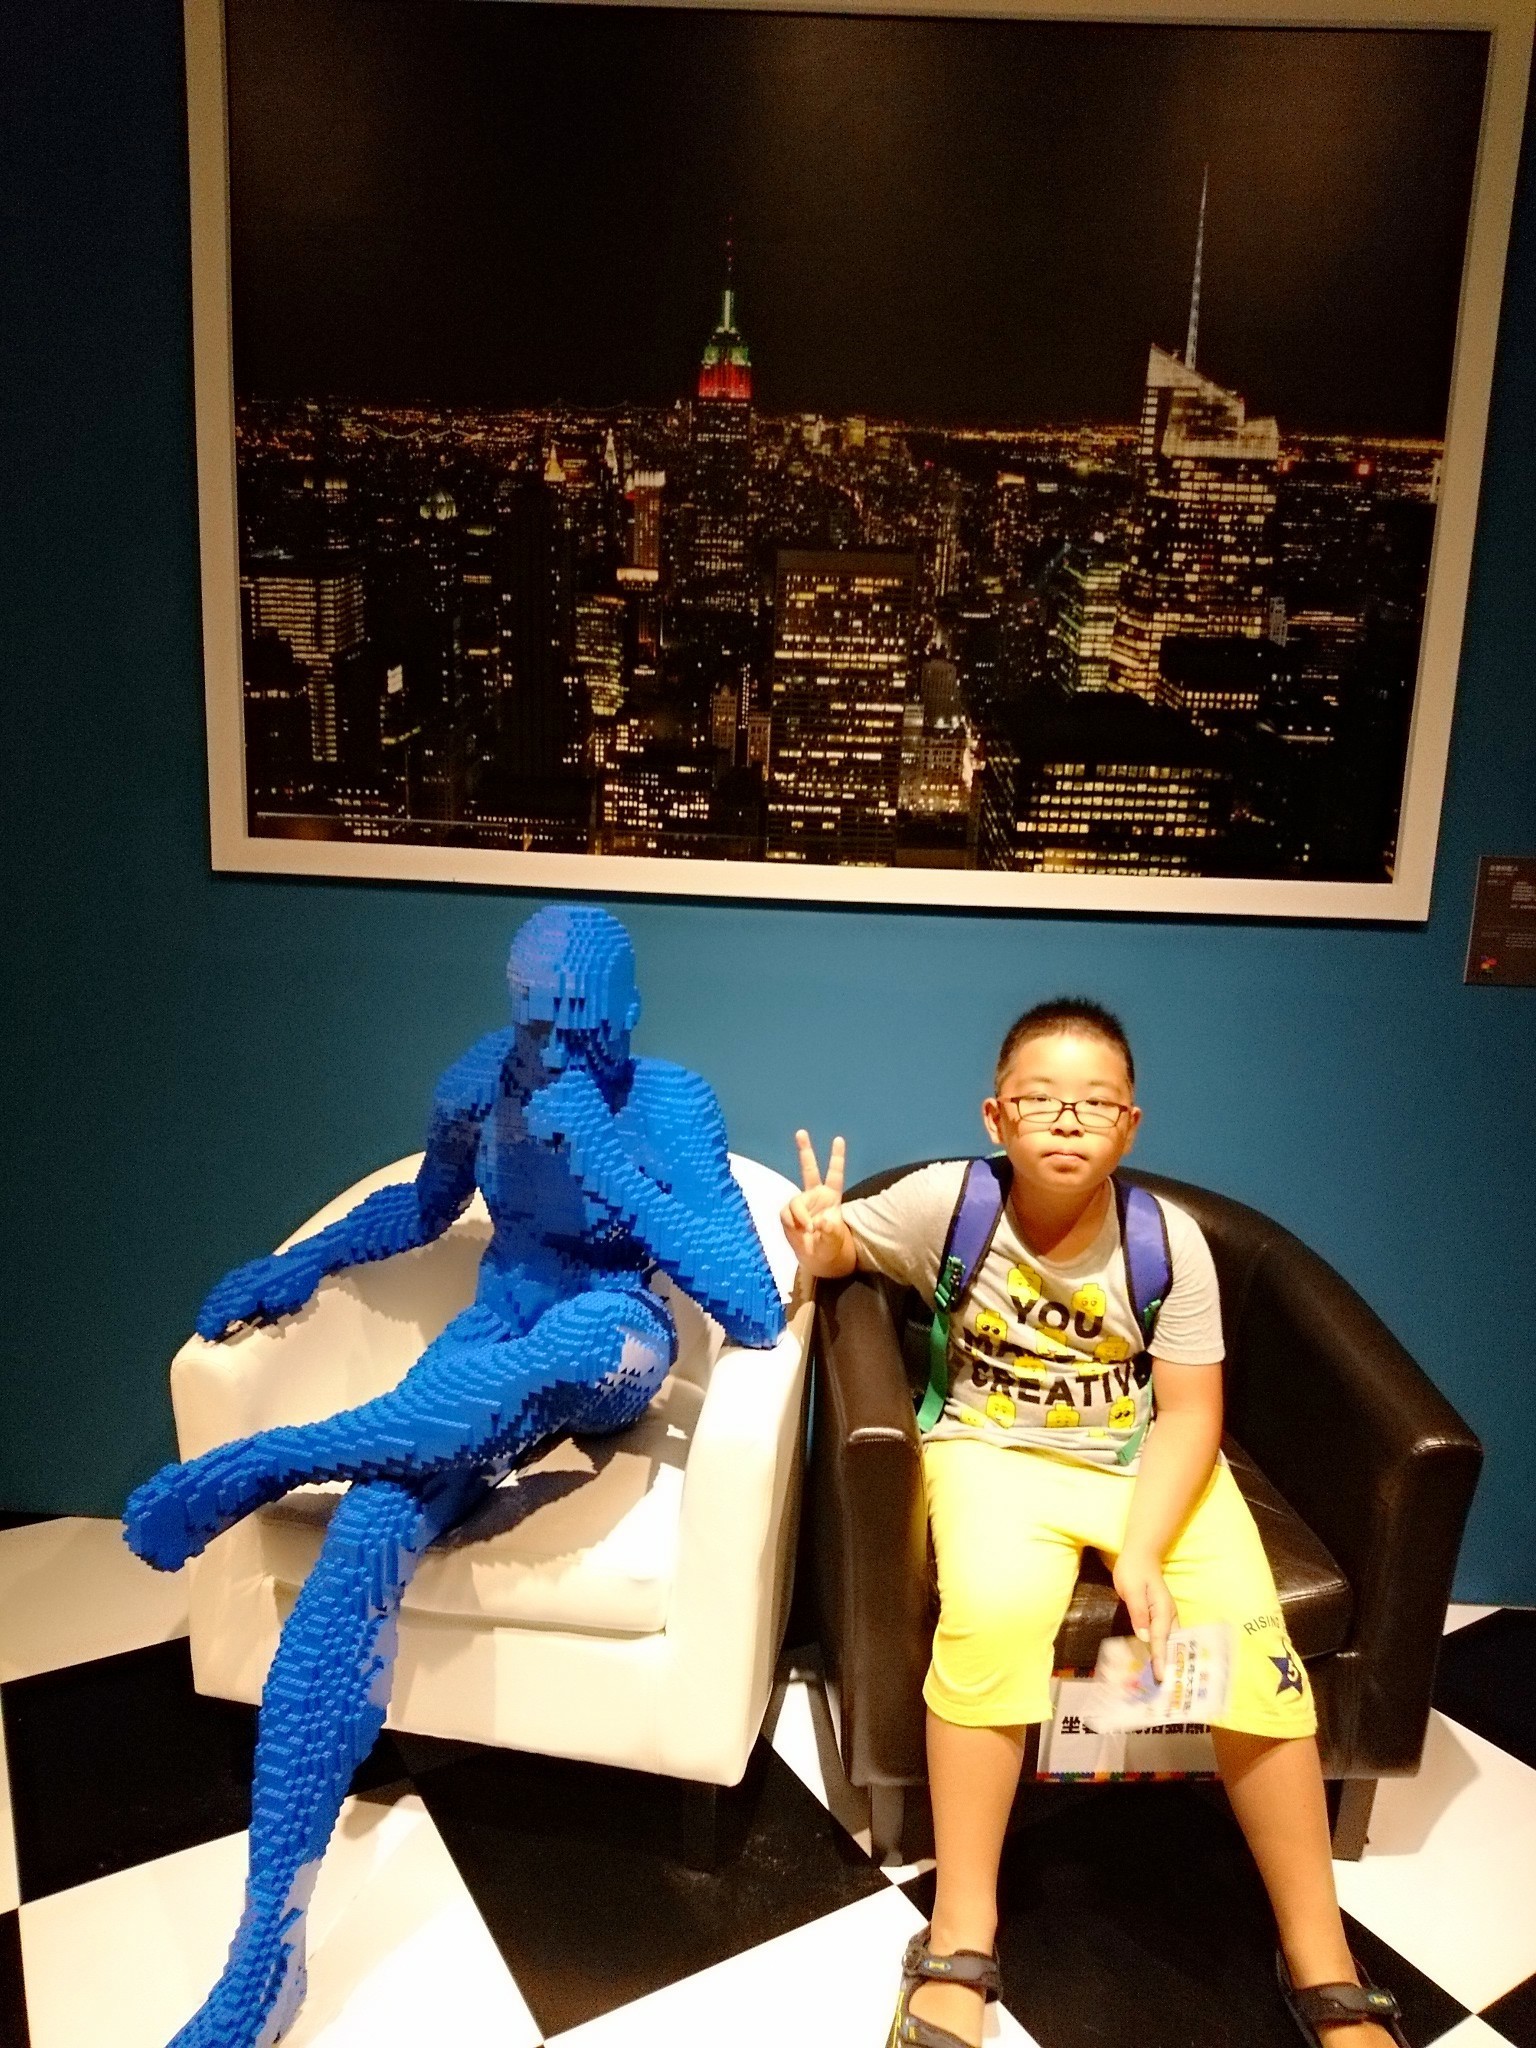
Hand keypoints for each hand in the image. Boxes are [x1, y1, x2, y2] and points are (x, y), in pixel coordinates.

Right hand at [194, 1251, 314, 1340]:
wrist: (305, 1259)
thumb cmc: (298, 1285)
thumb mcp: (286, 1303)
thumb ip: (268, 1312)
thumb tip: (252, 1320)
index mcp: (252, 1291)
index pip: (227, 1309)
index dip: (215, 1322)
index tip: (207, 1335)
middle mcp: (244, 1281)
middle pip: (220, 1300)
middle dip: (209, 1316)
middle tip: (203, 1331)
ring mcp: (244, 1273)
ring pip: (221, 1290)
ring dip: (211, 1305)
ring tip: (206, 1318)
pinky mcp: (248, 1269)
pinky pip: (227, 1282)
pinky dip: (219, 1293)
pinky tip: (217, 1299)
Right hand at [780, 1131, 853, 1277]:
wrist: (817, 1260)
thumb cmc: (831, 1249)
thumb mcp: (836, 1243)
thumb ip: (831, 1231)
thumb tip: (819, 1221)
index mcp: (832, 1199)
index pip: (835, 1175)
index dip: (837, 1158)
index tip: (839, 1139)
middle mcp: (815, 1197)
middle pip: (809, 1170)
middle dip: (804, 1151)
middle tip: (801, 1132)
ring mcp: (801, 1205)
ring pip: (795, 1202)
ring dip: (800, 1215)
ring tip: (807, 1230)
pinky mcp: (789, 1216)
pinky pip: (786, 1215)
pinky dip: (792, 1224)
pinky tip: (799, 1232)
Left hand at [1112, 1550, 1177, 1682]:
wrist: (1140, 1554)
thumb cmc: (1134, 1570)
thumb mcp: (1132, 1589)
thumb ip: (1138, 1612)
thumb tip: (1144, 1636)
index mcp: (1162, 1610)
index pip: (1161, 1639)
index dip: (1160, 1659)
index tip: (1160, 1677)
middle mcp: (1169, 1615)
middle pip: (1171, 1644)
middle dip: (1169, 1665)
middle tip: (1165, 1688)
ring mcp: (1166, 1616)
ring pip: (1170, 1642)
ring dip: (1167, 1659)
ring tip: (1162, 1680)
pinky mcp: (1160, 1616)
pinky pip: (1163, 1636)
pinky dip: (1162, 1650)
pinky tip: (1156, 1661)